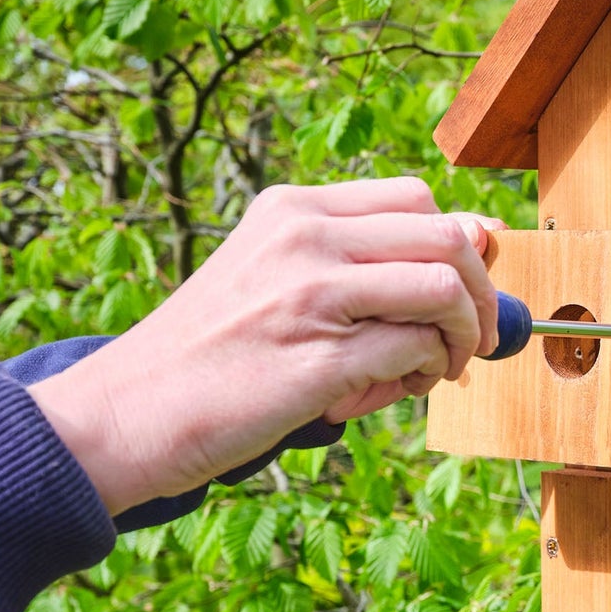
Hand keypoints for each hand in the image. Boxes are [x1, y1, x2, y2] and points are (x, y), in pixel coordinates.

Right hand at [30, 177, 505, 514]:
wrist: (129, 412)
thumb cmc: (217, 353)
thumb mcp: (277, 277)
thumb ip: (364, 260)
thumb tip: (480, 236)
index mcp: (293, 209)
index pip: (417, 199)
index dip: (463, 247)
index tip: (467, 291)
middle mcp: (304, 237)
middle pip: (446, 236)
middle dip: (481, 293)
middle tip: (473, 338)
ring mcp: (312, 294)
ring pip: (444, 288)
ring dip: (461, 336)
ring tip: (434, 368)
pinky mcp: (321, 358)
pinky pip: (417, 349)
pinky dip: (426, 373)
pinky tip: (395, 389)